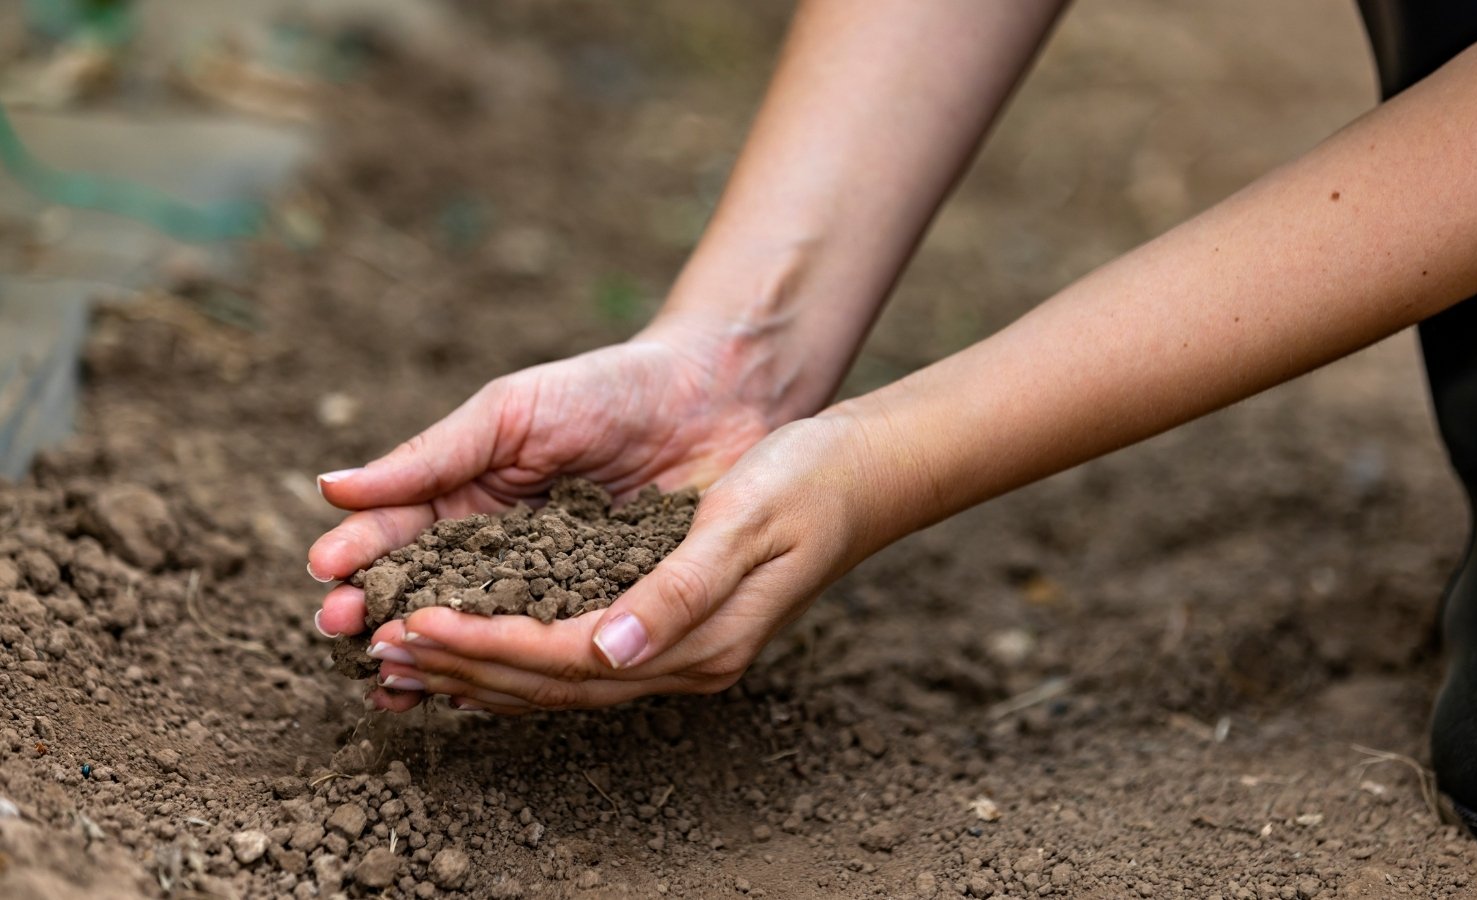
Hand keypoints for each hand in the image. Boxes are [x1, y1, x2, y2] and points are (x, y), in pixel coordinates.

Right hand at [308, 321, 785, 699]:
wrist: (714, 396)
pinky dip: (514, 674)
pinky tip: (477, 694)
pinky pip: (555, 651)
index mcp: (467, 496)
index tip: (327, 579)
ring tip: (393, 679)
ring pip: (481, 635)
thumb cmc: (607, 389)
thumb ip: (434, 455)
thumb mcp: (512, 412)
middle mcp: (500, 551)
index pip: (398, 535)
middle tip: (345, 635)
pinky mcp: (605, 615)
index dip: (361, 558)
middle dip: (381, 616)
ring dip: (434, 658)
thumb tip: (333, 487)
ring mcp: (551, 587)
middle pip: (427, 596)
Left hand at [359, 409, 898, 713]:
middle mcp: (684, 658)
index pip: (568, 659)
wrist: (861, 471)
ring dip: (478, 669)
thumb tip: (609, 648)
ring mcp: (678, 646)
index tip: (412, 627)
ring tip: (404, 661)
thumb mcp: (744, 521)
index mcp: (701, 640)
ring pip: (558, 678)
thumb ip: (679, 590)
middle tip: (378, 651)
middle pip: (552, 682)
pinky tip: (476, 640)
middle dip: (462, 667)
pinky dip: (516, 651)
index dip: (486, 645)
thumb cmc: (806, 482)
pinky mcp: (668, 623)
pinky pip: (577, 653)